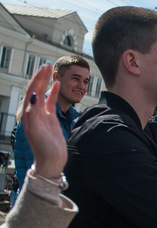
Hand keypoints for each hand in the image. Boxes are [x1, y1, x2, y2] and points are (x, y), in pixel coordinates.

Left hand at [22, 64, 66, 179]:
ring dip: (46, 82)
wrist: (51, 162)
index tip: (43, 69)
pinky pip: (51, 102)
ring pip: (43, 94)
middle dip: (40, 77)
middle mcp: (33, 113)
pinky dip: (54, 92)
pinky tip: (57, 85)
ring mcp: (42, 115)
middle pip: (36, 90)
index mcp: (28, 115)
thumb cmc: (44, 149)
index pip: (31, 92)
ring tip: (50, 71)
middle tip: (47, 65)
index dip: (36, 80)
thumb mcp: (37, 132)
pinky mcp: (50, 119)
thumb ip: (34, 114)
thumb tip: (34, 96)